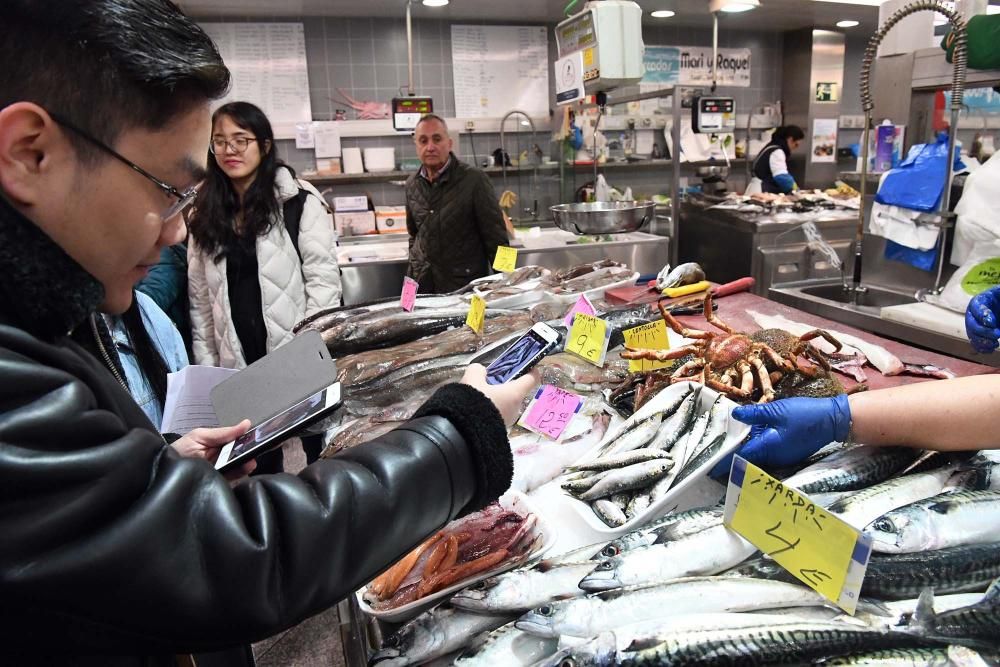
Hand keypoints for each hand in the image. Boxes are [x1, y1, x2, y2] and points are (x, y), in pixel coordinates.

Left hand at [171, 419, 255, 479]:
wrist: (162, 472)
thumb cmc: (179, 451)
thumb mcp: (200, 436)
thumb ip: (223, 432)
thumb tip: (246, 424)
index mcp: (219, 444)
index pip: (238, 441)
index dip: (249, 439)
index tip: (258, 437)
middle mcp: (223, 457)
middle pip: (241, 454)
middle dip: (249, 452)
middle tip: (254, 450)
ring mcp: (222, 471)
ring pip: (240, 467)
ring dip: (246, 464)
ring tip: (249, 461)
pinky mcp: (220, 484)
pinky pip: (234, 480)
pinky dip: (240, 474)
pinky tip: (244, 468)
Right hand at [460, 363, 538, 427]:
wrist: (462, 433)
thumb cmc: (473, 402)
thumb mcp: (472, 378)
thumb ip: (478, 370)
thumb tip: (481, 372)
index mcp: (515, 393)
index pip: (532, 379)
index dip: (530, 370)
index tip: (525, 366)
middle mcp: (516, 408)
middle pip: (517, 392)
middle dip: (506, 385)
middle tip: (490, 380)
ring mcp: (508, 421)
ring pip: (507, 404)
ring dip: (497, 398)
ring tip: (479, 395)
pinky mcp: (499, 431)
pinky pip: (498, 415)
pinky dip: (491, 410)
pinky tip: (476, 408)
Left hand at [709, 395, 851, 479]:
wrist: (833, 420)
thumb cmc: (804, 414)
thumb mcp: (776, 410)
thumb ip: (754, 414)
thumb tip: (735, 414)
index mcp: (767, 447)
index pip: (740, 458)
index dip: (724, 462)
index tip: (709, 467)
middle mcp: (773, 457)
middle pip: (747, 458)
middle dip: (731, 456)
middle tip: (712, 454)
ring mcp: (781, 456)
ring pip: (757, 454)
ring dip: (745, 449)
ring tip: (727, 443)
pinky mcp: (787, 452)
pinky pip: (767, 450)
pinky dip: (757, 445)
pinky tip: (752, 434)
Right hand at [966, 286, 999, 353]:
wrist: (999, 306)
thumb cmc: (999, 297)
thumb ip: (999, 293)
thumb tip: (991, 316)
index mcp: (979, 300)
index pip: (976, 307)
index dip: (983, 315)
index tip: (993, 323)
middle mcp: (973, 313)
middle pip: (972, 324)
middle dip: (984, 331)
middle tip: (998, 334)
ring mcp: (975, 324)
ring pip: (972, 335)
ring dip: (982, 341)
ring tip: (994, 343)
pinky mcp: (979, 334)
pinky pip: (975, 343)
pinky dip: (982, 347)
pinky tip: (991, 348)